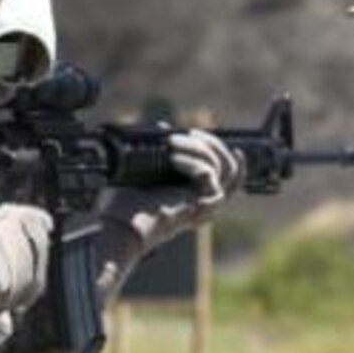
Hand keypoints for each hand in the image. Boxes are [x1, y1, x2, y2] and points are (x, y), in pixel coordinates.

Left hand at [96, 130, 243, 295]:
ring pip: (223, 168)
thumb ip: (157, 150)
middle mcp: (206, 204)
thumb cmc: (127, 205)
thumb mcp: (145, 170)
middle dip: (213, 145)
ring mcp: (207, 206)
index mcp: (195, 198)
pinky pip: (209, 174)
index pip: (227, 178)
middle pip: (231, 170)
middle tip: (191, 133)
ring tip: (172, 142)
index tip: (217, 139)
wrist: (122, 226)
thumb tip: (162, 126)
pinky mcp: (204, 205)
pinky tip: (171, 157)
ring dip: (198, 148)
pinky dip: (191, 161)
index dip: (225, 155)